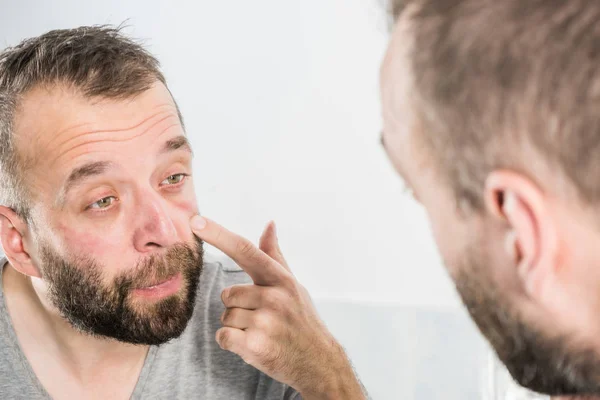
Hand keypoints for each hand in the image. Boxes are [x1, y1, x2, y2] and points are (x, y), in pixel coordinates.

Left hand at [190, 215, 364, 399]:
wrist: (318, 362)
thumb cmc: (301, 319)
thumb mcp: (292, 284)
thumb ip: (274, 255)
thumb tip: (269, 224)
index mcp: (281, 279)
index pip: (245, 250)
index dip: (218, 234)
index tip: (195, 221)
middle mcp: (274, 297)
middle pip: (228, 294)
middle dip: (238, 308)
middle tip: (262, 318)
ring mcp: (266, 322)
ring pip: (226, 317)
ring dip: (237, 327)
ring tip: (262, 332)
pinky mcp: (256, 346)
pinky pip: (223, 337)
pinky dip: (232, 343)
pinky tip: (253, 345)